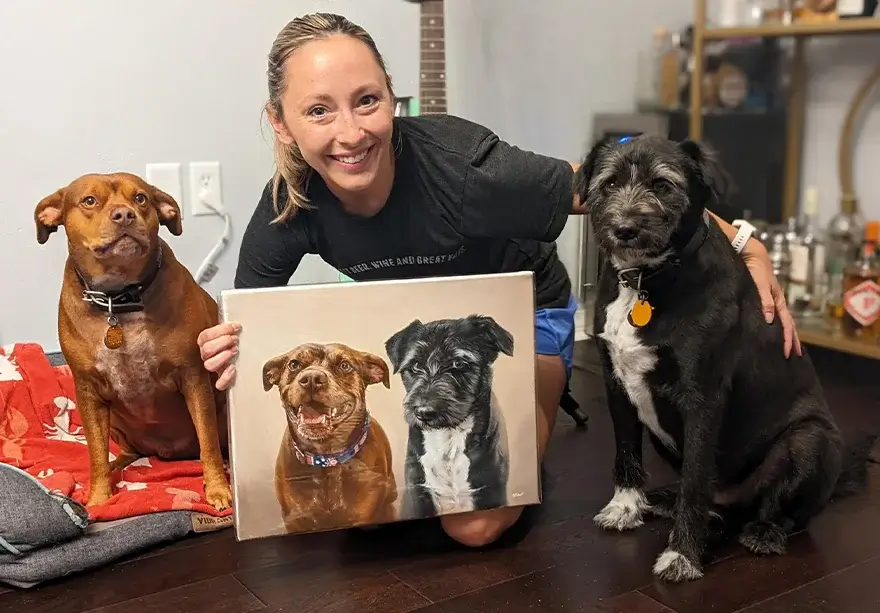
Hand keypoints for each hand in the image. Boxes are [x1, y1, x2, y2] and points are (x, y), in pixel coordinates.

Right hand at [197, 322, 241, 389]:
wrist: (246, 361)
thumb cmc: (237, 343)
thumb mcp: (233, 333)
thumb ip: (230, 328)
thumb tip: (237, 322)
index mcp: (206, 342)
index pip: (205, 336)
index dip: (220, 330)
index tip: (235, 327)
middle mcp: (207, 356)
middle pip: (206, 350)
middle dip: (222, 342)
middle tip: (235, 339)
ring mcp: (214, 368)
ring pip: (208, 365)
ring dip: (223, 357)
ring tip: (235, 351)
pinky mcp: (222, 381)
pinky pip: (219, 384)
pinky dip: (226, 377)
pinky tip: (233, 368)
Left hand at [741, 239, 802, 357]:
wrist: (751, 252)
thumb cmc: (755, 267)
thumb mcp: (759, 283)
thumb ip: (764, 300)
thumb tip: (770, 320)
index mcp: (778, 300)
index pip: (787, 324)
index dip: (788, 339)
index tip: (788, 353)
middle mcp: (777, 301)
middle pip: (788, 324)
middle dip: (792, 340)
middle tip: (793, 356)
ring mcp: (771, 299)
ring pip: (782, 320)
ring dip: (786, 334)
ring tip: (787, 346)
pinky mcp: (764, 297)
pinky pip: (774, 314)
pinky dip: (777, 324)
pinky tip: (773, 330)